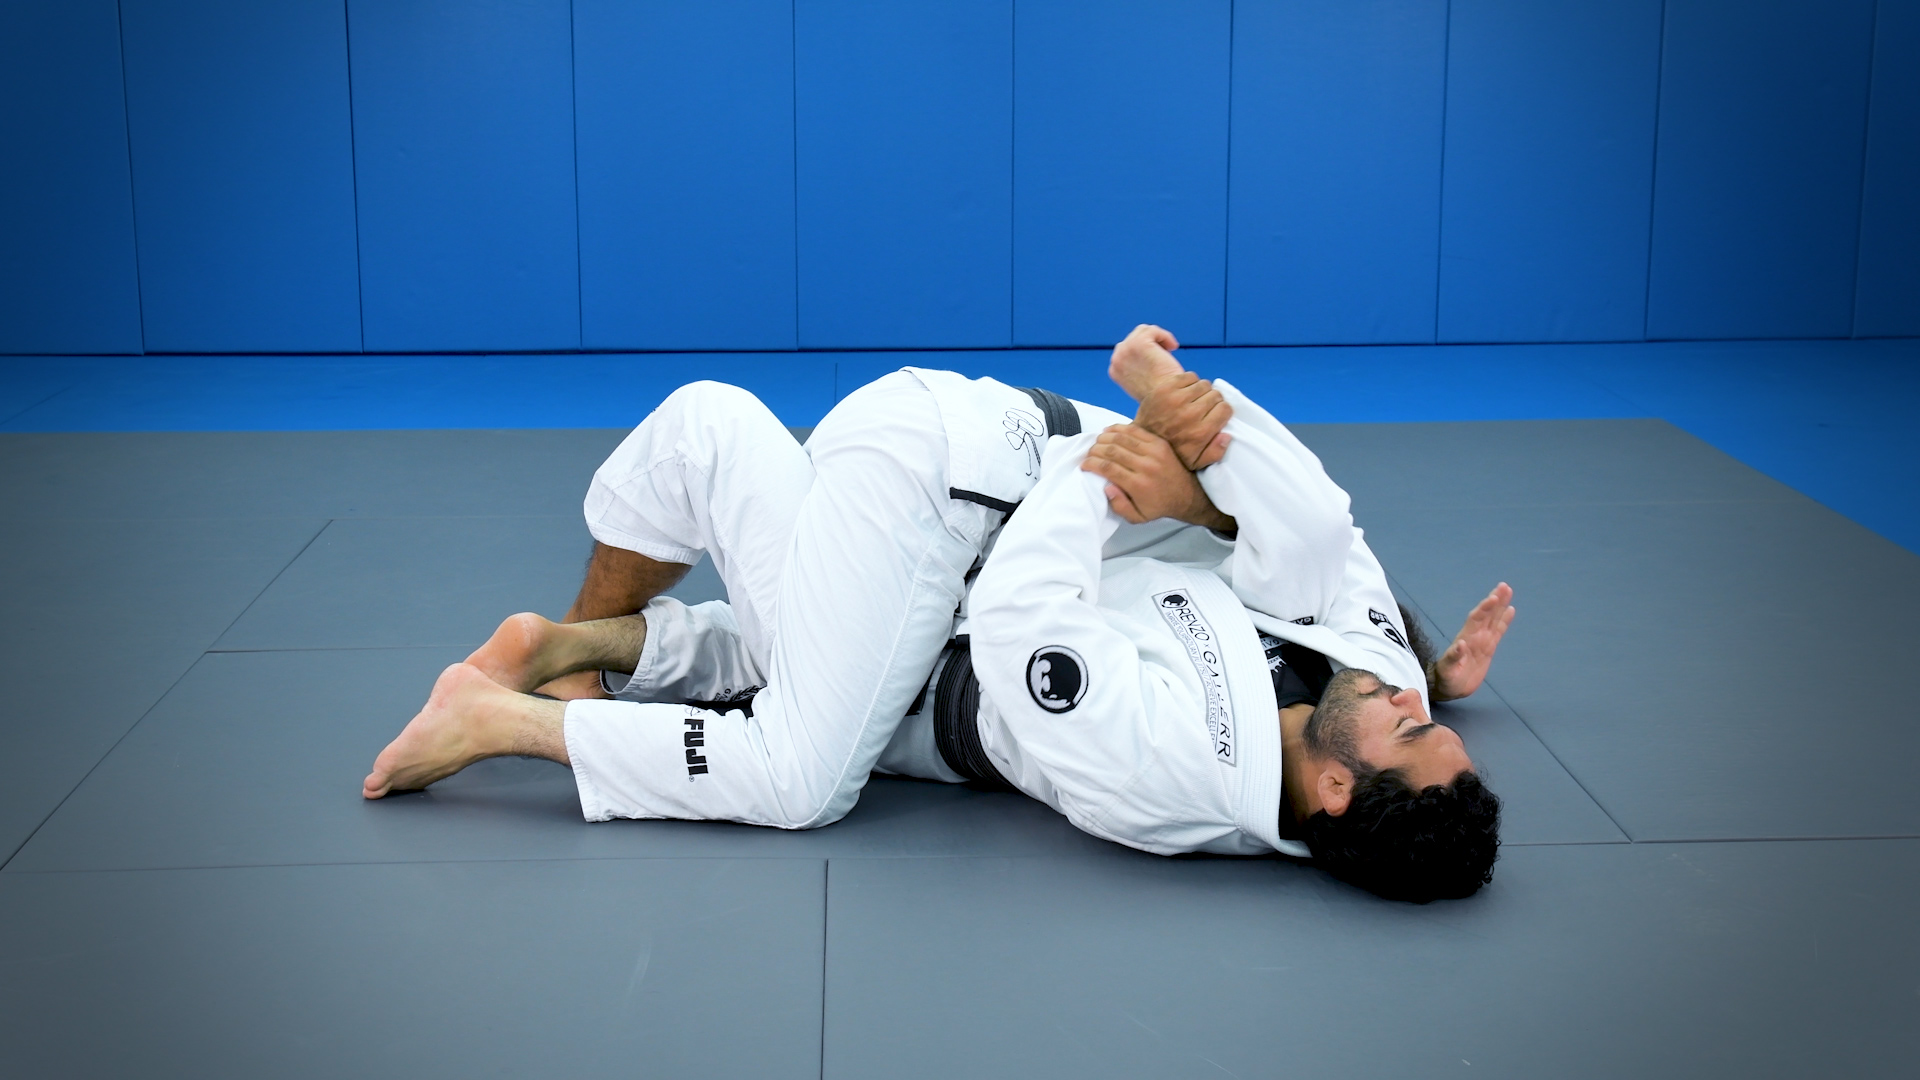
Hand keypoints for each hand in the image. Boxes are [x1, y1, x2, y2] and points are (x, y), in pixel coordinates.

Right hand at [1081, 424, 1235, 529]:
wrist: (1187, 495)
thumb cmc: (1158, 507)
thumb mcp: (1137, 518)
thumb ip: (1119, 506)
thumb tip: (1107, 487)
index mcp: (1138, 485)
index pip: (1108, 468)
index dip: (1091, 463)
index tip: (1084, 465)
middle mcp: (1146, 466)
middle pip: (1112, 450)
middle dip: (1095, 450)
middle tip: (1088, 453)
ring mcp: (1154, 451)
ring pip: (1122, 437)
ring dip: (1104, 437)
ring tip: (1096, 442)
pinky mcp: (1160, 442)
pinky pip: (1135, 430)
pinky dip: (1119, 428)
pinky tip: (1109, 431)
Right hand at [1108, 324, 1182, 400]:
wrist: (1167, 400)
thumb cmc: (1161, 397)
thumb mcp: (1143, 384)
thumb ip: (1140, 369)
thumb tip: (1148, 358)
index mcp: (1115, 370)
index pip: (1127, 350)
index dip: (1145, 351)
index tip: (1158, 359)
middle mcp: (1117, 358)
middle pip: (1133, 338)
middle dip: (1151, 343)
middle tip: (1165, 354)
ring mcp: (1126, 349)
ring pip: (1143, 331)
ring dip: (1158, 339)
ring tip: (1170, 349)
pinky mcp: (1139, 343)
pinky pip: (1153, 330)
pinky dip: (1165, 336)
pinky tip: (1173, 347)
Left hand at [1134, 371, 1232, 469]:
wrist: (1141, 438)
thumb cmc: (1171, 451)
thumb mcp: (1195, 462)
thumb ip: (1214, 453)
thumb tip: (1227, 436)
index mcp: (1200, 432)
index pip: (1225, 409)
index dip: (1222, 411)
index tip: (1215, 415)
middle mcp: (1190, 414)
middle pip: (1216, 395)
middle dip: (1213, 401)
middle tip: (1204, 408)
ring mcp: (1176, 399)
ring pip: (1204, 384)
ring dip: (1201, 391)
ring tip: (1194, 401)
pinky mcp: (1165, 388)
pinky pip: (1190, 376)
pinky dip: (1190, 382)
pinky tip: (1184, 393)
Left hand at [1428, 583, 1515, 701]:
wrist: (1449, 686)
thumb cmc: (1446, 678)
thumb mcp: (1448, 669)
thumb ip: (1453, 657)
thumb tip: (1460, 644)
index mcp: (1466, 639)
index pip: (1476, 620)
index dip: (1484, 609)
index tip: (1493, 598)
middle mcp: (1475, 636)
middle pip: (1486, 615)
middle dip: (1494, 601)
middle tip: (1504, 586)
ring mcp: (1482, 641)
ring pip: (1493, 619)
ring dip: (1500, 606)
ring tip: (1508, 590)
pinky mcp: (1488, 648)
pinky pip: (1498, 631)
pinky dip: (1504, 620)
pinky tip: (1510, 610)